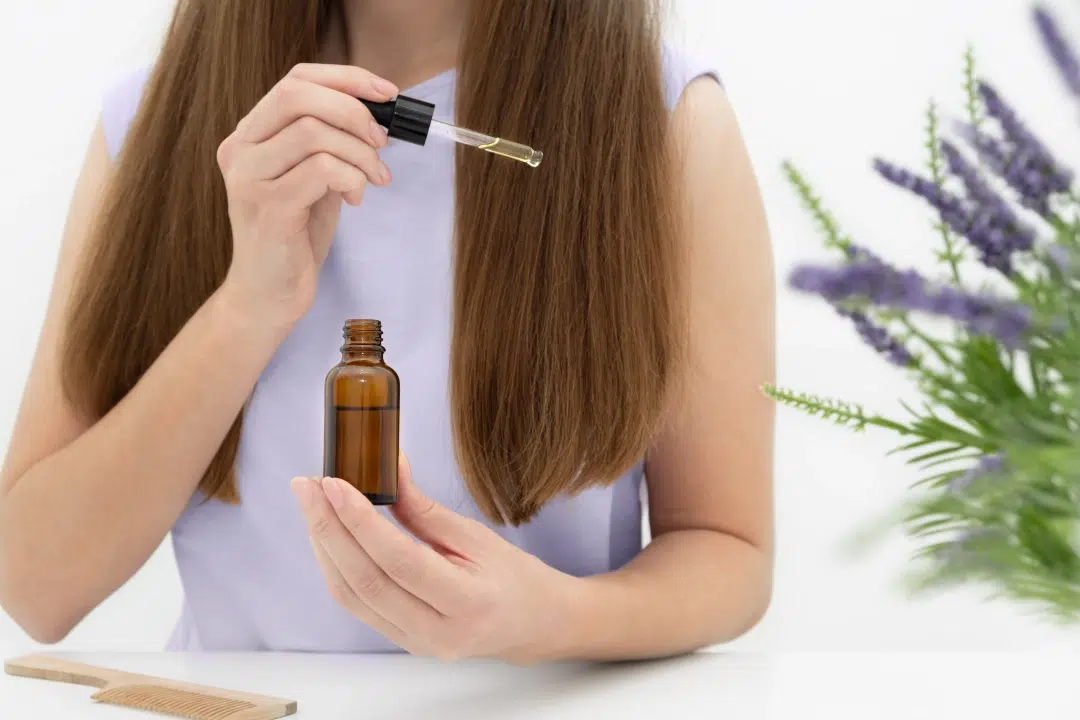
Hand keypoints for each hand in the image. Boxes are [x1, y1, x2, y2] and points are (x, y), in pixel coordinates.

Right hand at [215, 63, 397, 328]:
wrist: (269, 294)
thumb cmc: (295, 235)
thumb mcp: (313, 178)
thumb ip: (331, 144)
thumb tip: (377, 114)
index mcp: (250, 135)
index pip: (295, 80)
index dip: (346, 78)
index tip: (387, 93)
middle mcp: (240, 149)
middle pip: (298, 95)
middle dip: (354, 111)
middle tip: (381, 142)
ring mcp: (248, 178)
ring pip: (314, 132)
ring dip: (359, 153)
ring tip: (373, 179)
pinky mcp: (267, 208)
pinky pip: (321, 171)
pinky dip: (351, 179)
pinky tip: (355, 199)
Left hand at [290, 454, 580, 664]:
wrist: (532, 624)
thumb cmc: (513, 577)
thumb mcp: (477, 536)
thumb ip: (425, 509)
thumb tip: (389, 469)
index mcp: (468, 602)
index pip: (400, 560)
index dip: (361, 521)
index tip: (334, 484)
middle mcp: (438, 632)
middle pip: (365, 581)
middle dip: (328, 528)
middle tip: (307, 487)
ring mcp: (416, 643)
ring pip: (352, 596)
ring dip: (325, 546)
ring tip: (312, 505)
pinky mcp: (401, 642)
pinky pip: (356, 605)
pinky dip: (336, 567)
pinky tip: (329, 535)